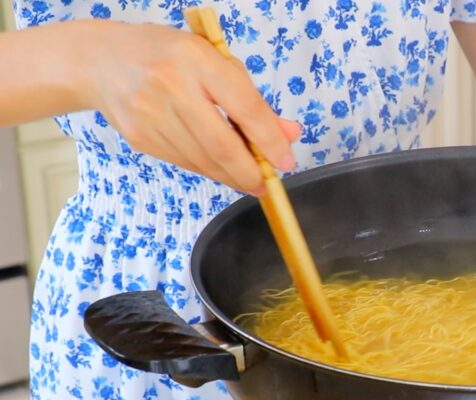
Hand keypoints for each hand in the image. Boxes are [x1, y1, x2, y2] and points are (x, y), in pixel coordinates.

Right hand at [82, 21, 298, 193]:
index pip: (245, 106)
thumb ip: (252, 98)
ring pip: (203, 160)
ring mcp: (150, 113)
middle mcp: (171, 85)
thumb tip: (288, 134)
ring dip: (230, 175)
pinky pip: (184, 162)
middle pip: (221, 144)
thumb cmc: (168, 56)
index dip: (270, 140)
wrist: (102, 60)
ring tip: (246, 177)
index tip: (286, 161)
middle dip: (249, 171)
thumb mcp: (214, 62)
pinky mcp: (138, 136)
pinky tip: (218, 167)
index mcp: (197, 59)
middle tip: (266, 183)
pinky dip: (208, 169)